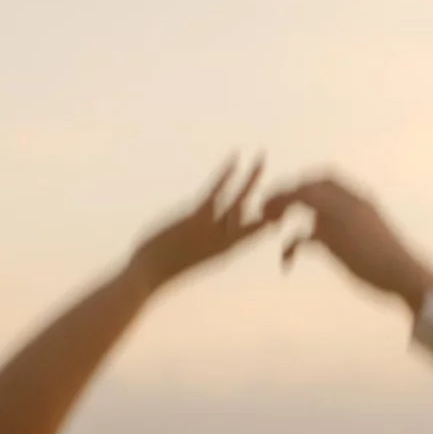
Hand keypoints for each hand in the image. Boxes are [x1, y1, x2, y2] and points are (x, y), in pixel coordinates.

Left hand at [128, 157, 273, 292]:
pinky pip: (216, 191)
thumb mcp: (186, 258)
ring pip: (238, 198)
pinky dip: (226, 173)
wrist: (148, 276)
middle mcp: (223, 240)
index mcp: (223, 251)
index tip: (282, 210)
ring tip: (261, 158)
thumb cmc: (161, 268)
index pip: (252, 233)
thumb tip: (194, 235)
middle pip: (254, 215)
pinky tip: (235, 159)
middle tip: (284, 180)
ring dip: (251, 176)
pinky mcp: (197, 218)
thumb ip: (197, 245)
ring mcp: (211, 229)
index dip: (268, 221)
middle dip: (270, 196)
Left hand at [263, 173, 432, 312]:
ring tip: (267, 222)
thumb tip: (339, 232)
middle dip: (284, 192)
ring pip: (300, 199)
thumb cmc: (392, 261)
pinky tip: (285, 262)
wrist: (407, 274)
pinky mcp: (333, 241)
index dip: (304, 183)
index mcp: (360, 199)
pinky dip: (288, 248)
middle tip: (267, 208)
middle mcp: (349, 203)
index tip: (290, 195)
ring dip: (279, 207)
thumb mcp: (373, 233)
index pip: (326, 177)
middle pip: (307, 185)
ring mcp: (341, 219)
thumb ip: (354, 225)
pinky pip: (300, 237)